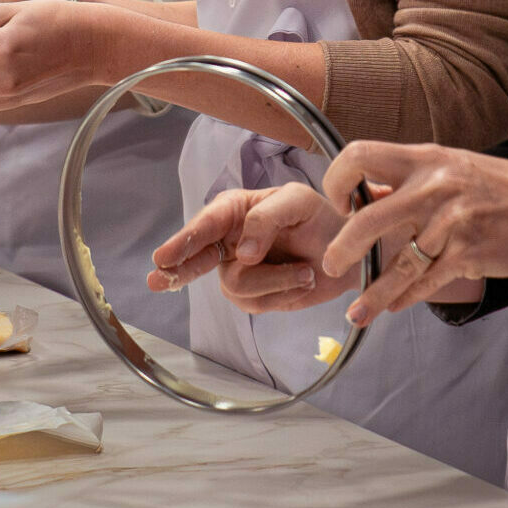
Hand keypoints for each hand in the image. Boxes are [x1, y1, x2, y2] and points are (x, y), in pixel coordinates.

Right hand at [147, 184, 355, 312]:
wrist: (349, 252)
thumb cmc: (321, 216)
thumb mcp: (297, 202)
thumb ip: (266, 219)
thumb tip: (243, 252)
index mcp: (236, 210)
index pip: (206, 224)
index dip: (184, 241)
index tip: (164, 256)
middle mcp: (231, 240)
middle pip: (197, 258)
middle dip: (179, 268)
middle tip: (158, 278)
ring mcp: (240, 270)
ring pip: (237, 288)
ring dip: (276, 282)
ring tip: (304, 270)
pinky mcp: (256, 296)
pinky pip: (257, 305)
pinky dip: (284, 294)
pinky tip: (301, 280)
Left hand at [320, 142, 507, 324]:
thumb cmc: (501, 187)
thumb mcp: (451, 166)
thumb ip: (409, 179)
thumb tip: (365, 195)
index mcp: (424, 158)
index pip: (360, 155)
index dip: (338, 180)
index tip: (339, 204)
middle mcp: (433, 187)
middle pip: (369, 219)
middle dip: (342, 248)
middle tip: (332, 265)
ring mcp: (450, 223)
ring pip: (398, 264)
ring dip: (373, 292)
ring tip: (357, 311)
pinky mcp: (468, 254)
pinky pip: (426, 281)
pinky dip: (405, 298)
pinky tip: (392, 307)